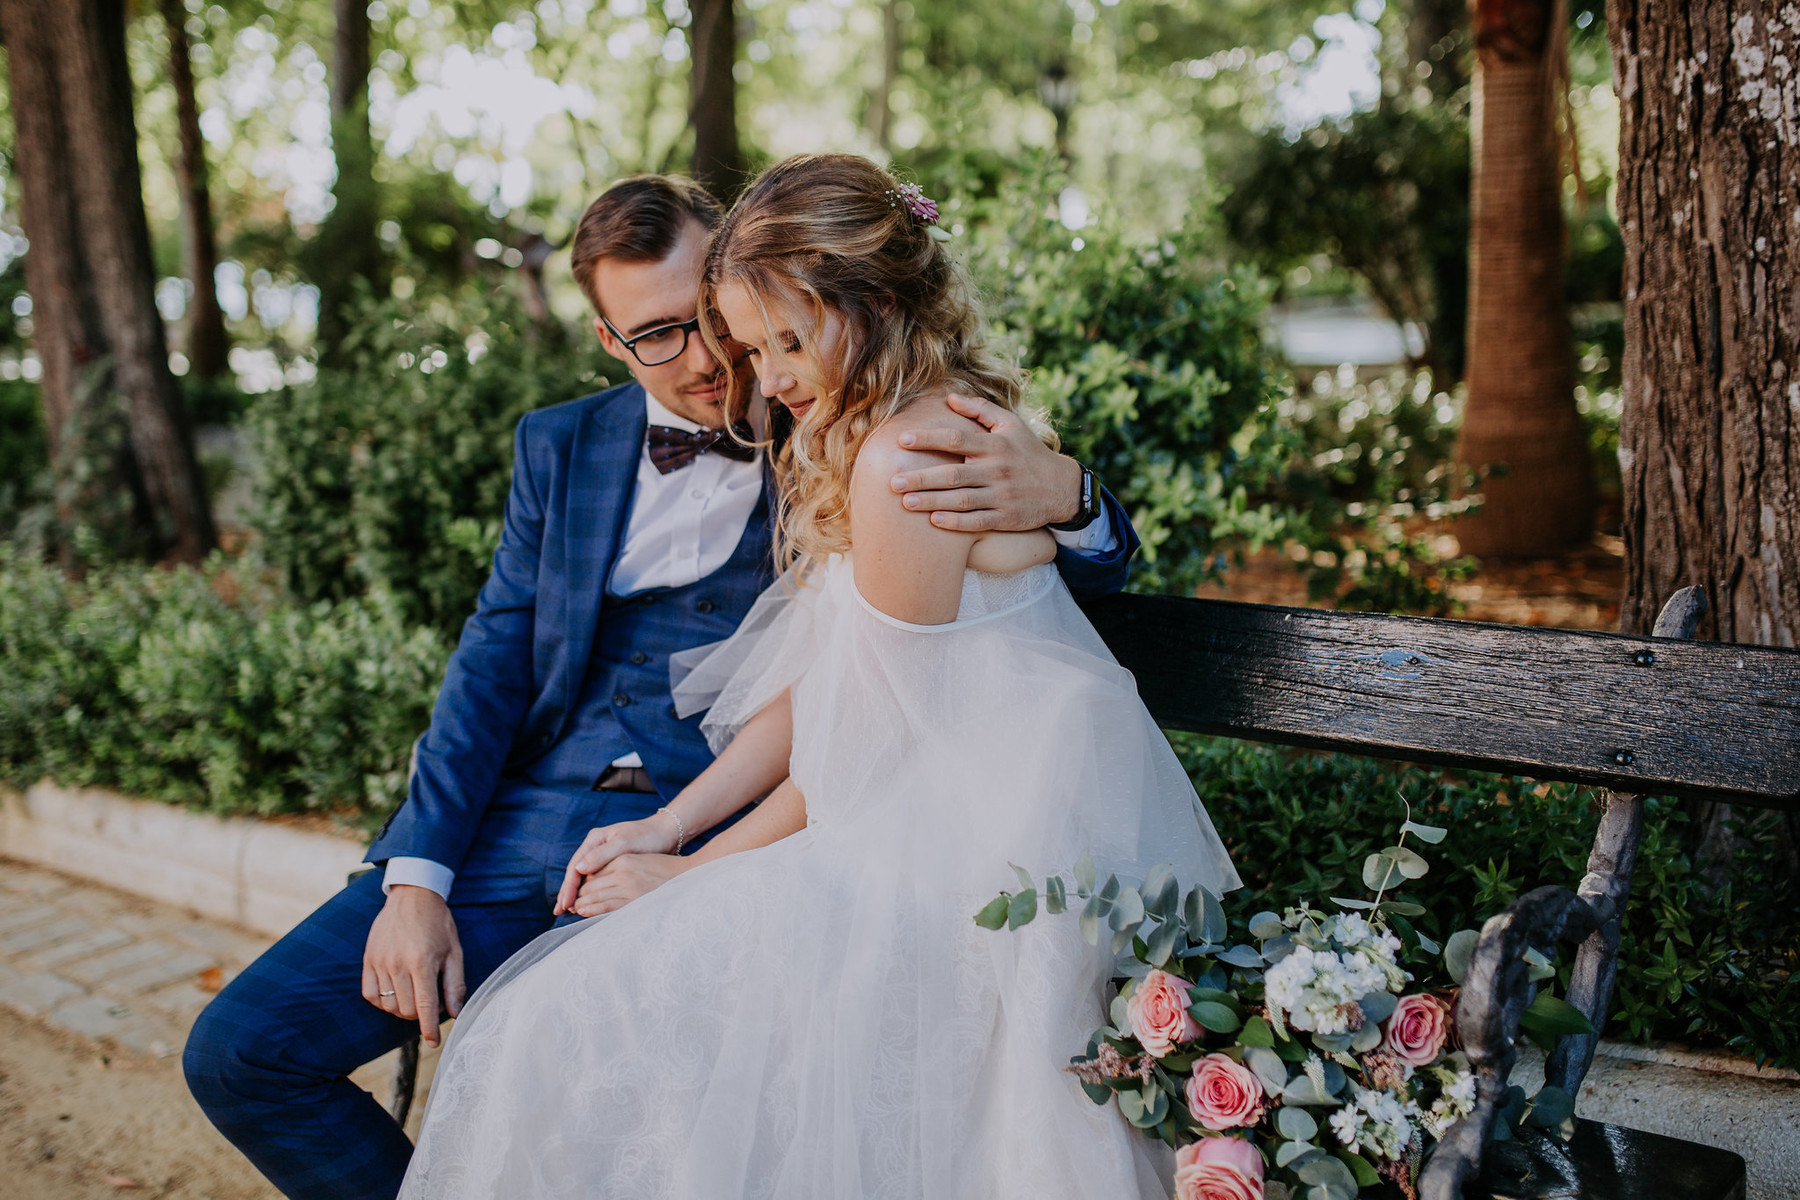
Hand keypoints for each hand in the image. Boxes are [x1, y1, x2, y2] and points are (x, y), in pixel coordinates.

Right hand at [362, 885, 464, 1047]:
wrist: (412, 896)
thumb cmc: (438, 923)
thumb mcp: (454, 951)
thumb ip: (455, 984)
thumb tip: (456, 1013)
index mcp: (422, 962)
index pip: (424, 1007)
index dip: (430, 1029)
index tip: (434, 1042)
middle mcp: (397, 965)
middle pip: (406, 1010)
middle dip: (420, 1015)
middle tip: (431, 1000)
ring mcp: (379, 962)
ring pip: (388, 1005)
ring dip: (403, 1008)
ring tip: (415, 993)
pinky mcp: (368, 960)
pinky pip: (370, 995)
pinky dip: (383, 1001)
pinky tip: (396, 991)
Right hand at [554, 813, 680, 914]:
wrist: (665, 833)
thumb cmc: (647, 836)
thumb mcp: (624, 843)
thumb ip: (601, 855)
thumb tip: (578, 869)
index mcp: (595, 840)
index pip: (575, 866)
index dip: (569, 887)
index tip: (565, 903)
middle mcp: (595, 847)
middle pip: (576, 873)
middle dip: (567, 892)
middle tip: (559, 911)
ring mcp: (602, 855)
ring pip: (584, 877)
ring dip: (576, 893)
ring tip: (568, 910)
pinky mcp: (611, 863)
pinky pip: (595, 879)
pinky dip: (589, 891)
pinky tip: (587, 902)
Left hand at [889, 392, 1082, 531]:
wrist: (1061, 487)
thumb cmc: (1029, 452)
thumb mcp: (1011, 424)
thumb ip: (980, 410)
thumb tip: (949, 398)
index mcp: (994, 445)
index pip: (955, 439)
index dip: (928, 438)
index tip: (902, 440)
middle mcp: (996, 470)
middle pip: (953, 473)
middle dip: (921, 478)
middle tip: (892, 481)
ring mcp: (1001, 495)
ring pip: (961, 500)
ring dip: (932, 501)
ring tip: (905, 503)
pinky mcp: (1006, 518)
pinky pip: (977, 522)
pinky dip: (956, 522)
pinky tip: (934, 521)